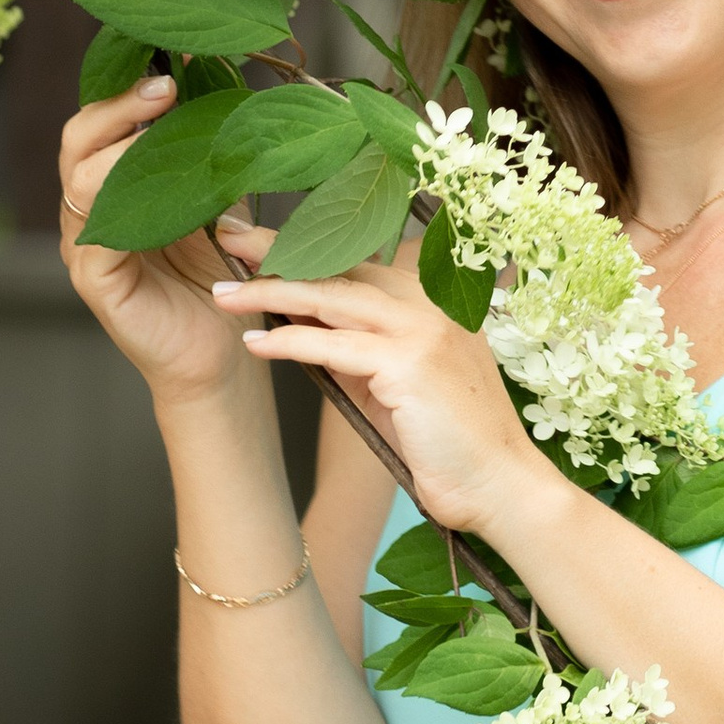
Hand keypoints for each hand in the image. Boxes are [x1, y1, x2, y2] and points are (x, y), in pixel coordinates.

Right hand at [60, 80, 267, 409]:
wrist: (225, 350)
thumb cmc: (223, 272)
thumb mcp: (221, 196)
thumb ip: (213, 150)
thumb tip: (224, 84)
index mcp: (114, 183)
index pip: (102, 122)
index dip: (131, 87)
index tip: (178, 61)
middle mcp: (90, 210)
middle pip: (78, 140)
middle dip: (119, 105)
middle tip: (167, 85)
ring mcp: (85, 245)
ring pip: (80, 179)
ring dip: (121, 145)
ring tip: (163, 121)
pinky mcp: (94, 280)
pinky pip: (96, 233)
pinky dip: (123, 203)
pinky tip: (160, 188)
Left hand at [213, 257, 548, 540]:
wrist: (500, 487)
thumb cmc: (449, 445)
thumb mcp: (395, 387)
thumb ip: (358, 352)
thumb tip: (302, 327)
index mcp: (432, 305)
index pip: (357, 266)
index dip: (307, 251)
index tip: (259, 242)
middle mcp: (430, 306)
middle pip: (341, 269)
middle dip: (279, 252)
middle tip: (228, 236)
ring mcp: (422, 330)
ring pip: (332, 300)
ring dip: (271, 292)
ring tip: (223, 294)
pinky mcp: (409, 364)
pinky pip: (333, 347)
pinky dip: (289, 343)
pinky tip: (256, 343)